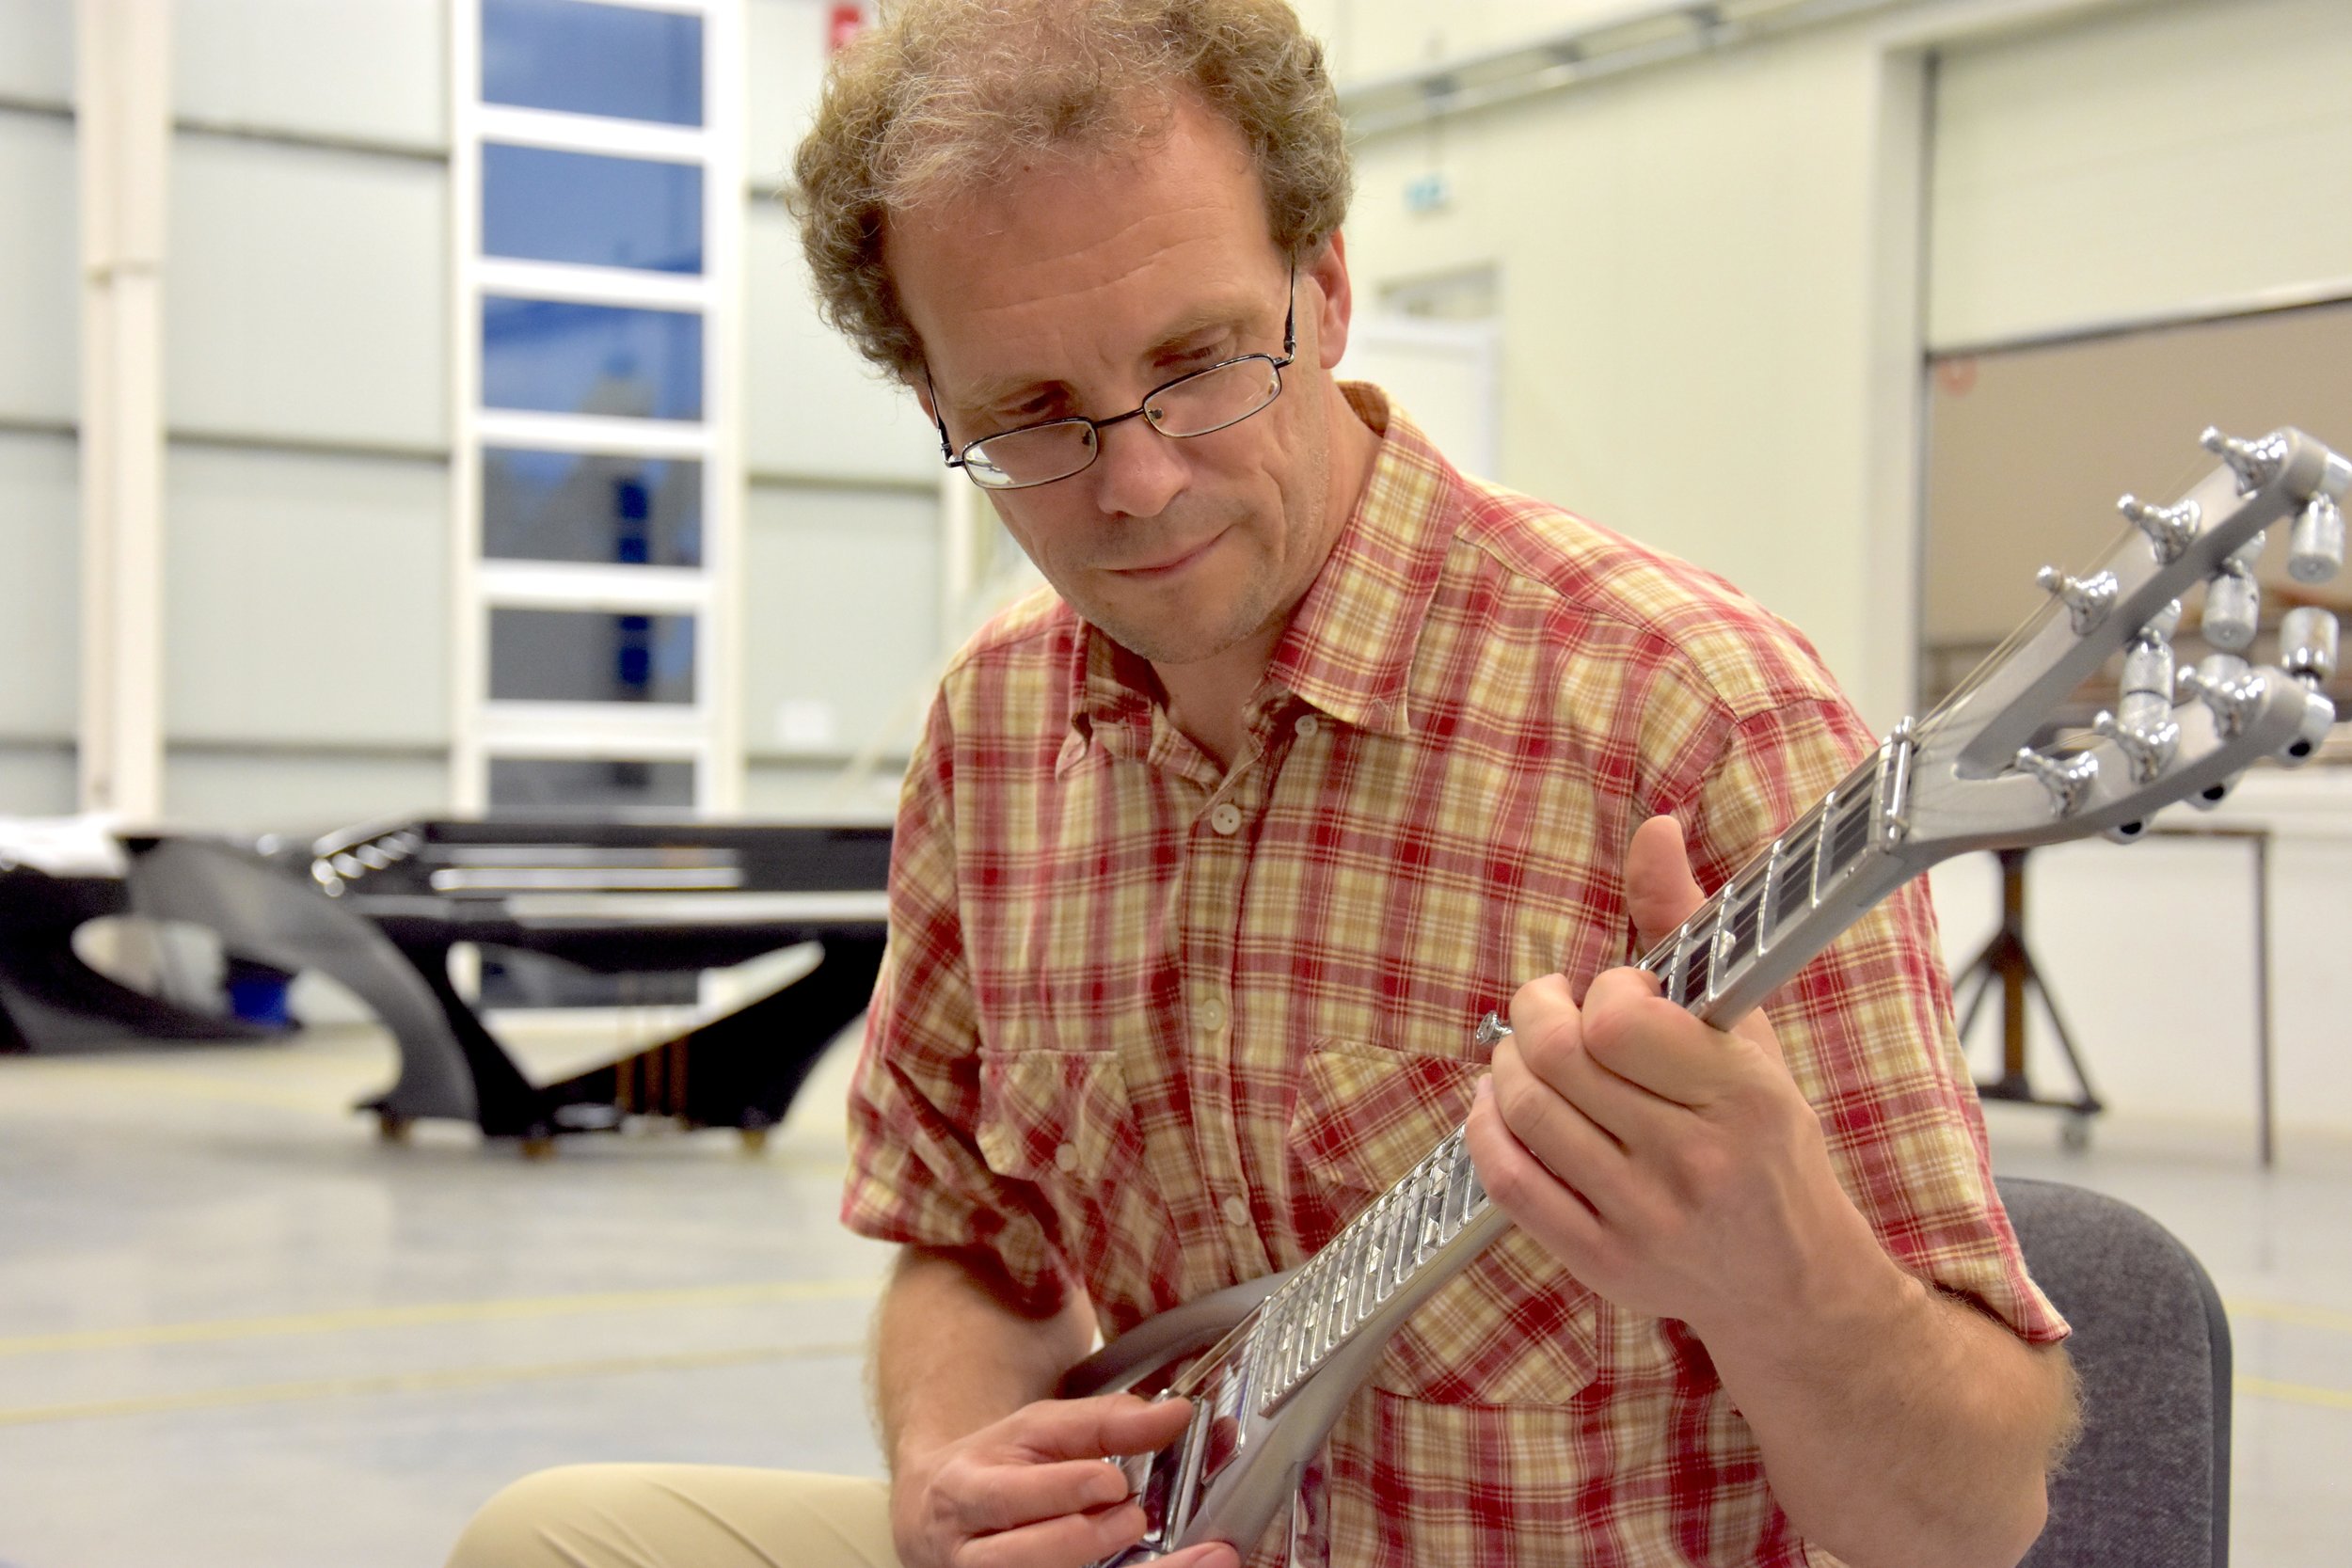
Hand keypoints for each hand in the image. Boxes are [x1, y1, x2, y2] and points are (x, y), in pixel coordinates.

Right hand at [891, 1392, 1241, 1567]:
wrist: (938, 1515)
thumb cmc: (995, 1467)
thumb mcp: (1037, 1431)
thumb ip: (1105, 1422)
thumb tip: (1175, 1415)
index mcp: (965, 1492)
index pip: (1007, 1497)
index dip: (1064, 1490)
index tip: (1113, 1482)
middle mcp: (968, 1553)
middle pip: (1016, 1560)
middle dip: (1080, 1539)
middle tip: (1133, 1517)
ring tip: (1150, 1547)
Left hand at [1462, 815, 1885, 1337]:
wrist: (1794, 1285)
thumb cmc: (1766, 1144)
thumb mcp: (1746, 1034)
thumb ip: (1689, 927)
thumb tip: (1651, 828)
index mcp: (1741, 1097)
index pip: (1619, 1019)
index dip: (1599, 991)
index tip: (1615, 993)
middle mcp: (1693, 1162)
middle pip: (1558, 1061)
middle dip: (1534, 1015)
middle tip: (1547, 1007)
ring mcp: (1643, 1219)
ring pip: (1525, 1115)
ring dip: (1505, 1068)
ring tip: (1525, 1056)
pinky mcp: (1602, 1263)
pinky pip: (1509, 1184)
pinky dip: (1486, 1132)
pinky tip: (1501, 1108)